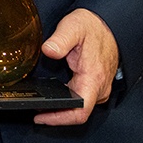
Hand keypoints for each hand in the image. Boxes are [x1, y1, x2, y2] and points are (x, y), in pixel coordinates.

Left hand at [35, 8, 119, 125]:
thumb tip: (48, 51)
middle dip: (55, 115)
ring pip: (79, 108)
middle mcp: (99, 88)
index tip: (41, 117)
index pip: (80, 111)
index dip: (59, 118)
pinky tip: (53, 96)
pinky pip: (81, 100)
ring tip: (40, 106)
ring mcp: (98, 88)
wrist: (109, 24)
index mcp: (93, 78)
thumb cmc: (93, 27)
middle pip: (77, 113)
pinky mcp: (95, 86)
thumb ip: (60, 39)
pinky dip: (66, 102)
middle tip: (34, 110)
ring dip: (60, 110)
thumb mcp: (74, 27)